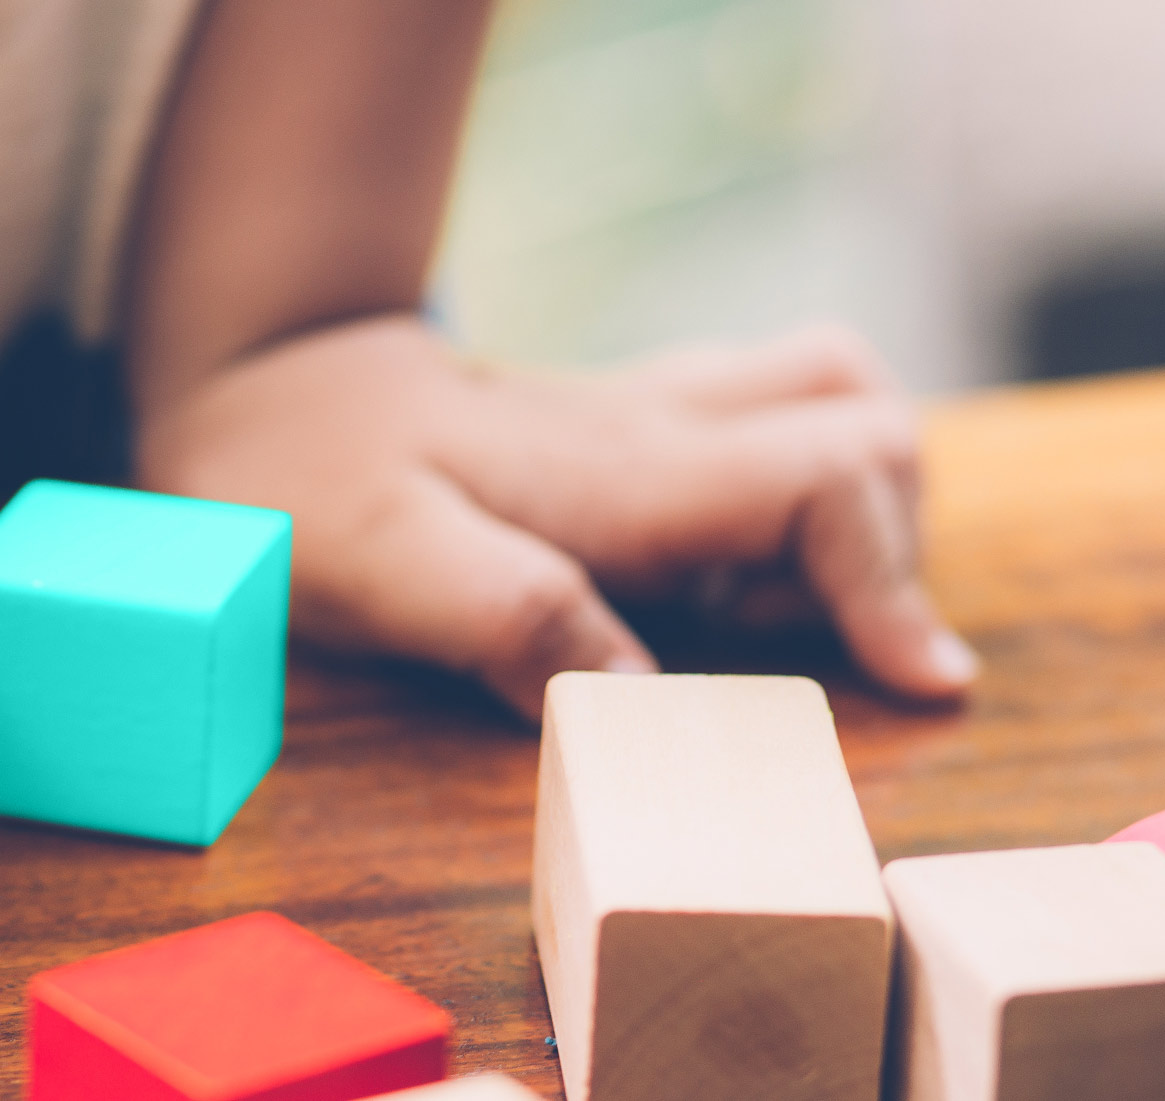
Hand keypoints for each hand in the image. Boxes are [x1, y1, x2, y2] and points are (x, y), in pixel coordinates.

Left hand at [136, 314, 974, 714]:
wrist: (252, 386)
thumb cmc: (305, 486)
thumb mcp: (380, 565)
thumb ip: (510, 615)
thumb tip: (644, 691)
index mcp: (625, 471)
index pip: (832, 476)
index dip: (892, 580)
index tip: (913, 683)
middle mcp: (660, 430)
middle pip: (869, 427)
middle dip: (885, 547)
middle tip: (789, 645)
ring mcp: (649, 422)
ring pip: (829, 410)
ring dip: (843, 517)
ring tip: (750, 616)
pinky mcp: (628, 437)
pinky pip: (765, 436)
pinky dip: (787, 504)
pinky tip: (704, 583)